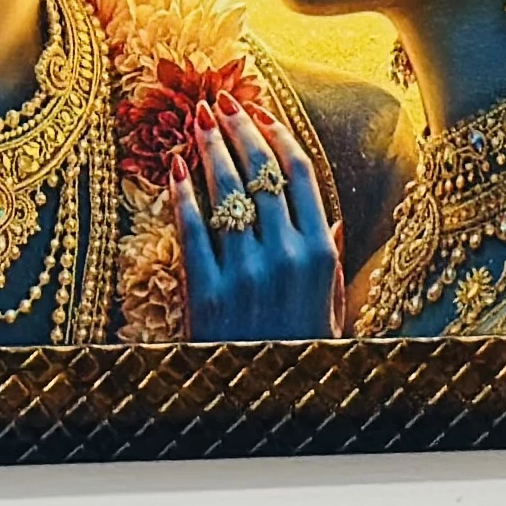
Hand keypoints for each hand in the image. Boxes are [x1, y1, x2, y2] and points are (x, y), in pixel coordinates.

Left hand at [170, 92, 343, 341]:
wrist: (263, 405)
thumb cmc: (300, 356)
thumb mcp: (329, 311)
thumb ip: (328, 263)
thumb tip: (327, 221)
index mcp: (318, 255)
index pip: (299, 174)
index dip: (277, 134)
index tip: (260, 110)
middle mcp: (284, 256)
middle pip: (259, 172)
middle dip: (238, 129)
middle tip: (220, 100)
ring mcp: (244, 272)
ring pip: (226, 191)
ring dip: (210, 148)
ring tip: (196, 119)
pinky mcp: (206, 291)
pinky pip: (193, 228)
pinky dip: (183, 193)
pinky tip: (176, 167)